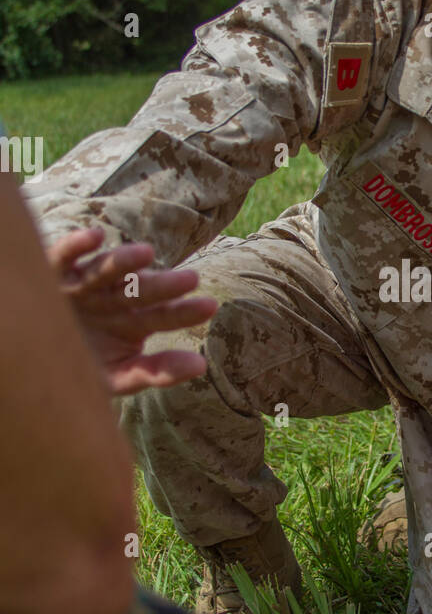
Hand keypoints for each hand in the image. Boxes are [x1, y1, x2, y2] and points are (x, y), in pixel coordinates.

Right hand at [47, 228, 217, 395]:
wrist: (39, 363)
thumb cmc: (83, 368)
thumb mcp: (118, 377)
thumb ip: (156, 372)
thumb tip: (201, 365)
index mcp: (134, 321)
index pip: (165, 315)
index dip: (185, 311)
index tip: (210, 306)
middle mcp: (114, 299)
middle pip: (141, 290)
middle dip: (164, 286)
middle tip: (191, 279)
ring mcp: (86, 285)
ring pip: (106, 270)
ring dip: (124, 261)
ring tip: (146, 254)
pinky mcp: (55, 275)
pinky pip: (64, 255)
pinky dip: (76, 244)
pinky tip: (94, 236)